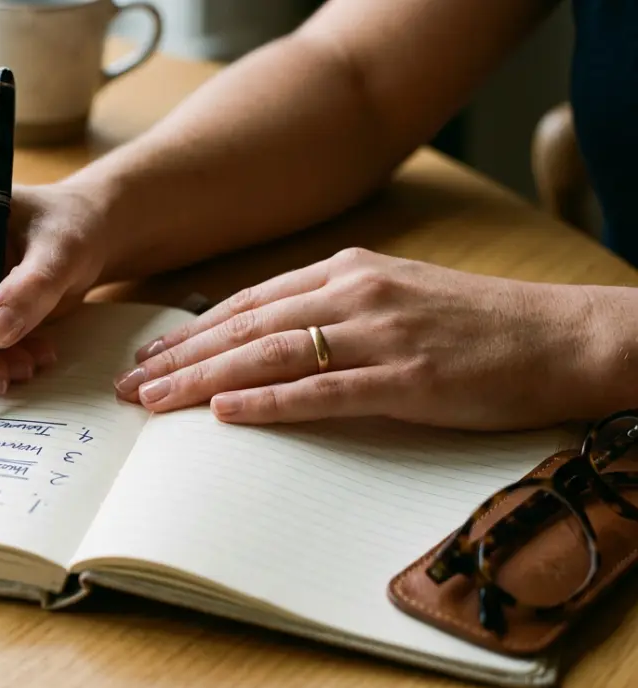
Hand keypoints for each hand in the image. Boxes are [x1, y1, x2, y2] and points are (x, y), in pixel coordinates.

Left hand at [113, 247, 607, 429]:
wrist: (562, 336)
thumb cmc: (476, 324)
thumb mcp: (395, 296)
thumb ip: (330, 310)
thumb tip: (263, 339)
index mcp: (347, 271)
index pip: (247, 303)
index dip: (190, 332)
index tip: (146, 357)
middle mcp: (355, 293)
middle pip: (244, 328)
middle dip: (179, 358)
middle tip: (128, 387)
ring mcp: (380, 334)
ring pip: (269, 355)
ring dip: (204, 380)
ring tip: (155, 401)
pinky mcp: (408, 378)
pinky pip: (322, 390)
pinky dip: (269, 402)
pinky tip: (225, 414)